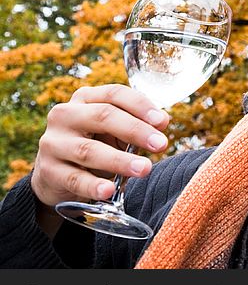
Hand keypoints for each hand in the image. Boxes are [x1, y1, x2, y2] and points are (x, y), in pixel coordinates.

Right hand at [31, 84, 169, 216]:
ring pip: (89, 150)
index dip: (141, 105)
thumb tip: (162, 122)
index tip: (162, 122)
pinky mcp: (48, 170)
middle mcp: (65, 115)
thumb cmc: (95, 143)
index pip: (115, 93)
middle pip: (103, 116)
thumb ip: (138, 124)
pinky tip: (109, 191)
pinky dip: (93, 186)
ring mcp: (54, 143)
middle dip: (136, 130)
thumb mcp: (115, 130)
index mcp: (85, 98)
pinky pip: (74, 179)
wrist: (57, 173)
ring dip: (120, 161)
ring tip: (144, 169)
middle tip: (161, 145)